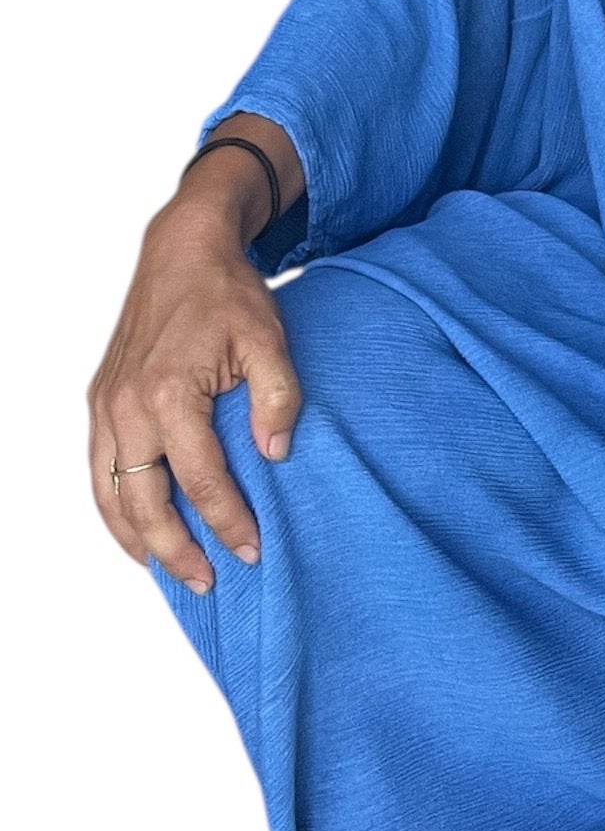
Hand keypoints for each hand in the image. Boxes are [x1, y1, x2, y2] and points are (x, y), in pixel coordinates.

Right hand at [88, 124, 305, 593]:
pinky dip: (114, 508)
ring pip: (110, 494)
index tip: (253, 549)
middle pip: (143, 501)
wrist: (183, 250)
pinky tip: (138, 530)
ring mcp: (106, 406)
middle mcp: (127, 406)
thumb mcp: (270, 337)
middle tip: (208, 580)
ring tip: (172, 570)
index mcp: (170, 392)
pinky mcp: (100, 402)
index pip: (202, 479)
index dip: (228, 520)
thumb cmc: (228, 293)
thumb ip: (277, 397)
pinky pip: (99, 470)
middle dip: (175, 549)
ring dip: (138, 539)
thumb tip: (275, 454)